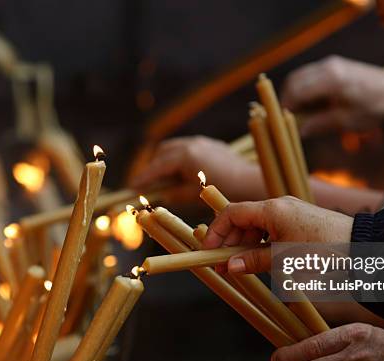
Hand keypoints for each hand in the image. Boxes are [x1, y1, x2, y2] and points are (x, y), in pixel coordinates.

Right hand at [131, 136, 265, 204]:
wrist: (250, 180)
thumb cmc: (224, 190)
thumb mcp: (194, 195)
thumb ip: (174, 193)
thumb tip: (161, 194)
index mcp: (185, 156)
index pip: (156, 166)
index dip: (143, 177)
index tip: (132, 187)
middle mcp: (191, 144)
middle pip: (162, 151)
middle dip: (153, 165)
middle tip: (147, 183)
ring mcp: (202, 141)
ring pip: (175, 147)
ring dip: (166, 160)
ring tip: (164, 178)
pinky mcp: (211, 144)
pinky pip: (188, 147)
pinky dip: (180, 157)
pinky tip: (183, 172)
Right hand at [203, 196, 352, 273]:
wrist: (362, 249)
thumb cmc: (324, 251)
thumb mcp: (284, 259)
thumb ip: (254, 261)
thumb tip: (229, 266)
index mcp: (272, 208)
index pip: (232, 213)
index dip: (217, 231)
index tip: (209, 251)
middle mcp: (280, 205)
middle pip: (243, 219)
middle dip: (230, 241)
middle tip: (221, 265)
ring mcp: (291, 213)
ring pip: (257, 226)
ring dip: (245, 245)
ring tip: (239, 267)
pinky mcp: (301, 223)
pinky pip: (273, 230)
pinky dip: (262, 244)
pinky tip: (261, 260)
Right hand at [281, 55, 383, 137]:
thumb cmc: (374, 108)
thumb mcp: (347, 121)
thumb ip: (320, 124)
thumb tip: (298, 131)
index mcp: (332, 80)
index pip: (297, 91)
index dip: (285, 107)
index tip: (281, 122)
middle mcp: (328, 66)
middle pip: (294, 81)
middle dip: (287, 100)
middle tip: (288, 120)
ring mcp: (330, 63)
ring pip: (300, 77)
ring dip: (295, 94)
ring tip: (302, 114)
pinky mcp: (333, 65)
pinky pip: (310, 75)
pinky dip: (304, 89)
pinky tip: (312, 105)